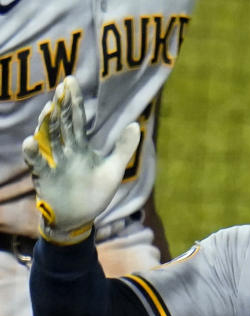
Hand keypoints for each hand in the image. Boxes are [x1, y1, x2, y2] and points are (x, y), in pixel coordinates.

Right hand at [22, 76, 139, 244]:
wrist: (82, 218)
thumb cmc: (95, 192)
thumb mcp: (114, 169)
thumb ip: (123, 147)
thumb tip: (135, 124)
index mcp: (80, 146)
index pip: (76, 119)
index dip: (73, 101)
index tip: (70, 80)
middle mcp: (65, 151)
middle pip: (61, 124)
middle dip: (61, 106)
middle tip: (62, 87)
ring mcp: (54, 163)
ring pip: (49, 140)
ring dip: (48, 125)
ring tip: (49, 109)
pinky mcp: (46, 178)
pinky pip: (37, 164)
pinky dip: (34, 154)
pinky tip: (30, 141)